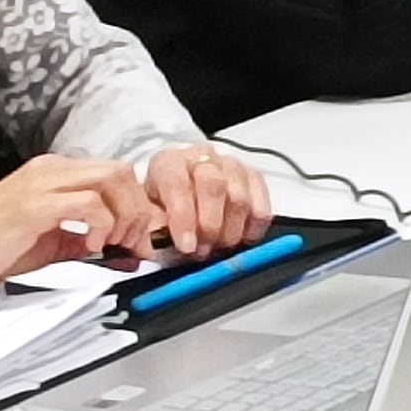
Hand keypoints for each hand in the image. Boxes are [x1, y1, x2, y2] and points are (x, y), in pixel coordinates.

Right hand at [0, 155, 149, 290]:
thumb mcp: (50, 240)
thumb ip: (84, 235)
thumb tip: (123, 245)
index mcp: (56, 173)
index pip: (115, 174)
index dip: (136, 205)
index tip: (140, 238)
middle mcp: (51, 170)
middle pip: (121, 171)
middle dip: (138, 209)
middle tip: (132, 242)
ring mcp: (42, 183)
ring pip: (111, 179)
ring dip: (125, 215)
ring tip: (114, 243)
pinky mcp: (34, 204)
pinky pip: (89, 202)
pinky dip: (102, 224)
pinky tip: (91, 244)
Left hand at [142, 143, 277, 257]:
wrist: (181, 200)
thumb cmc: (163, 210)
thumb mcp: (147, 216)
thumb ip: (152, 227)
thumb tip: (161, 239)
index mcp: (169, 163)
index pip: (178, 184)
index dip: (184, 218)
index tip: (186, 245)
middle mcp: (202, 158)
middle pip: (214, 185)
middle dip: (210, 225)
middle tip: (203, 251)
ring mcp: (231, 166)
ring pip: (240, 196)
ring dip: (231, 230)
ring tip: (219, 247)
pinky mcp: (254, 178)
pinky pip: (262, 202)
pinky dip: (254, 227)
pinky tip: (241, 239)